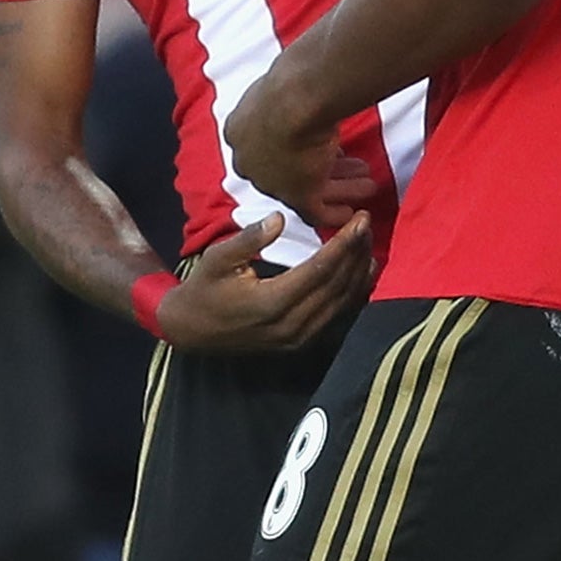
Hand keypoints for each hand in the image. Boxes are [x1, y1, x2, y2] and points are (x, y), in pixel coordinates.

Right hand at [154, 211, 374, 351]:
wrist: (191, 332)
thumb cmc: (204, 289)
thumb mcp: (217, 258)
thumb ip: (249, 238)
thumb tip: (279, 218)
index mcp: (271, 302)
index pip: (320, 269)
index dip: (344, 243)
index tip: (361, 219)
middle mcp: (291, 324)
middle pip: (337, 285)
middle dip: (356, 252)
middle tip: (367, 223)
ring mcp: (298, 338)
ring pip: (341, 303)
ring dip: (359, 272)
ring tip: (369, 242)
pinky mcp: (301, 342)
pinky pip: (336, 316)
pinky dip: (353, 292)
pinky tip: (362, 273)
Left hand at [225, 63, 375, 227]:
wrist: (296, 98)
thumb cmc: (293, 79)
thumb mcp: (284, 82)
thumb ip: (292, 93)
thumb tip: (311, 80)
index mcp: (240, 129)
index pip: (270, 144)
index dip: (298, 145)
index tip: (321, 143)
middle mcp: (251, 159)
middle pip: (290, 168)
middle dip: (323, 166)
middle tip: (350, 164)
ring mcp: (271, 180)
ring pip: (307, 187)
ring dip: (338, 186)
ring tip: (365, 183)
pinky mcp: (294, 195)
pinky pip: (314, 211)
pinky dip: (333, 214)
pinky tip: (351, 212)